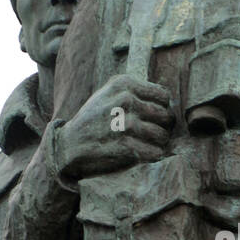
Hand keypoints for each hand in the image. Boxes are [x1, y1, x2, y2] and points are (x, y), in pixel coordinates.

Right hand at [56, 74, 174, 179]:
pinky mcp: (124, 145)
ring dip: (158, 144)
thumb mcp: (110, 94)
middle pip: (166, 116)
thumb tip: (169, 100)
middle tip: (153, 134)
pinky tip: (143, 154)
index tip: (153, 118)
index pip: (163, 96)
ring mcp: (125, 123)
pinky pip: (155, 152)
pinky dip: (152, 156)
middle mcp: (125, 100)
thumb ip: (136, 91)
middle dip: (163, 128)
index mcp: (124, 84)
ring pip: (162, 135)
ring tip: (148, 144)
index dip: (162, 109)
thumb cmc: (95, 119)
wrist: (70, 143)